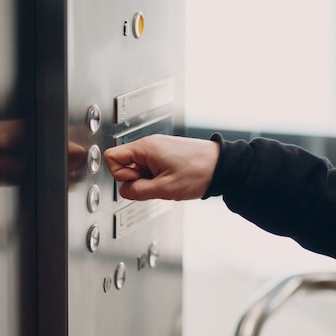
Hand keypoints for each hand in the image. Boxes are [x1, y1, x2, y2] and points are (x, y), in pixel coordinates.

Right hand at [103, 134, 219, 200]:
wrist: (223, 167)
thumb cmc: (199, 172)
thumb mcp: (164, 188)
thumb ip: (138, 191)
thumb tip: (125, 191)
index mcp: (145, 148)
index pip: (111, 157)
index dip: (120, 175)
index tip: (138, 181)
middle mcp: (149, 145)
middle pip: (124, 164)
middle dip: (136, 179)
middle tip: (155, 184)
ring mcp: (157, 149)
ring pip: (138, 168)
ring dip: (147, 180)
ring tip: (166, 182)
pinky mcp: (165, 154)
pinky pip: (150, 168)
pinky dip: (156, 177)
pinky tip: (170, 180)